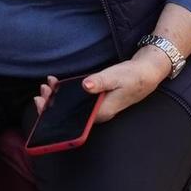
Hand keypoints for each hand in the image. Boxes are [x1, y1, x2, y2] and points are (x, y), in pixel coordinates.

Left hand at [36, 51, 167, 127]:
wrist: (148, 73)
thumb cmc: (133, 76)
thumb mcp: (115, 76)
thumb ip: (99, 82)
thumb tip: (84, 85)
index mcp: (102, 112)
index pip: (74, 118)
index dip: (56, 112)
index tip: (43, 101)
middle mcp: (99, 113)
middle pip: (71, 115)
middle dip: (54, 105)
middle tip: (42, 91)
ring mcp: (99, 107)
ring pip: (74, 107)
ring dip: (59, 98)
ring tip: (47, 86)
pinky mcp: (100, 100)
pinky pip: (80, 100)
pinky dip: (68, 93)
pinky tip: (59, 84)